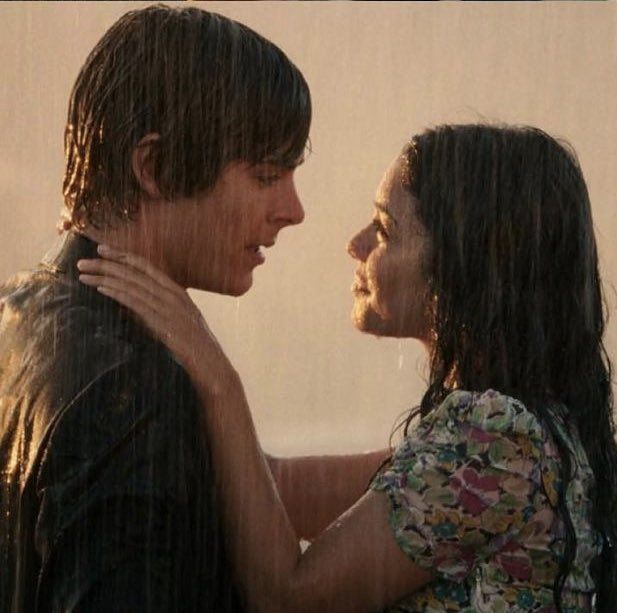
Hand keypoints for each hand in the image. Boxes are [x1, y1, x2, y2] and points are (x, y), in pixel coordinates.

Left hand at [77, 245, 236, 395]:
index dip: (123, 256)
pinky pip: (138, 304)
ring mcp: (171, 309)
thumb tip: (136, 308)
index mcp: (179, 294)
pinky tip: (102, 289)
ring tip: (84, 275)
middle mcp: (176, 297)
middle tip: (82, 262)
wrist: (213, 370)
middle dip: (108, 264)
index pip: (148, 267)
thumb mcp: (180, 325)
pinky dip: (119, 294)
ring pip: (134, 286)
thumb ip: (162, 313)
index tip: (102, 249)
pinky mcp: (166, 324)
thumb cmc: (196, 352)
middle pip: (137, 273)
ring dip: (107, 278)